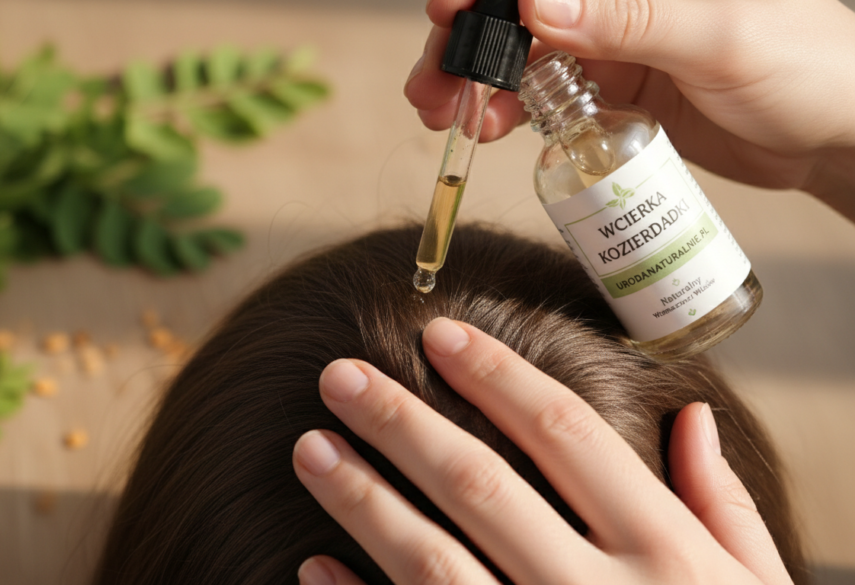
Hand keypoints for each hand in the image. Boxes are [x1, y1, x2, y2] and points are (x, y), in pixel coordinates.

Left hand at [293, 317, 793, 584]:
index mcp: (664, 552)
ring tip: (309, 449)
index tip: (439, 334)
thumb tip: (692, 415)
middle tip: (338, 374)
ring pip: (432, 563)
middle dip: (402, 422)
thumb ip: (722, 505)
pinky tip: (314, 566)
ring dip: (363, 501)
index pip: (566, 435)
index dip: (498, 377)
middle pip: (481, 486)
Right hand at [405, 0, 854, 219]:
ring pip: (522, 54)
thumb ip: (631, 16)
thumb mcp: (718, 37)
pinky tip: (487, 128)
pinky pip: (544, 97)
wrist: (835, 136)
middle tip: (433, 82)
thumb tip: (538, 1)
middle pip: (520, 11)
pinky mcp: (614, 89)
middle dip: (467, 42)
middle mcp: (620, 2)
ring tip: (444, 114)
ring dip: (476, 82)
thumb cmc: (805, 67)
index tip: (446, 14)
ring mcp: (614, 43)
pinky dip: (508, 112)